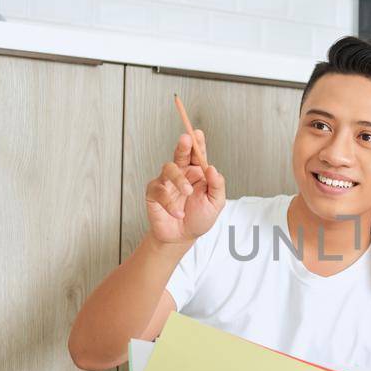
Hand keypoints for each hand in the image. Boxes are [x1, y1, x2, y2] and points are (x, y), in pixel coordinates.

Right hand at [145, 126, 225, 244]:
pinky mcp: (154, 193)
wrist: (182, 237)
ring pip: (169, 169)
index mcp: (197, 173)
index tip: (198, 133)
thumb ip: (216, 186)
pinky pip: (160, 192)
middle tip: (186, 139)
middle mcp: (182, 174)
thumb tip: (213, 169)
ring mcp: (167, 182)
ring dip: (179, 180)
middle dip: (183, 146)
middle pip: (180, 154)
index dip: (198, 143)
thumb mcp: (215, 204)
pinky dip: (170, 204)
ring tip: (187, 192)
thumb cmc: (199, 218)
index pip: (198, 155)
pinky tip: (179, 213)